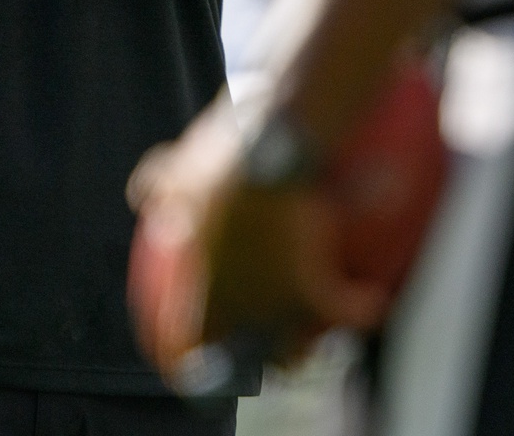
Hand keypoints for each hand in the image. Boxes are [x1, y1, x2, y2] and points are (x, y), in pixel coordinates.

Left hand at [126, 98, 387, 383]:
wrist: (272, 154)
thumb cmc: (222, 160)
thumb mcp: (180, 169)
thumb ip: (157, 186)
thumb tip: (141, 195)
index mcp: (201, 287)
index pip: (190, 343)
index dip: (190, 353)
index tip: (196, 352)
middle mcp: (238, 309)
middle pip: (244, 357)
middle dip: (249, 359)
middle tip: (257, 350)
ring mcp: (277, 306)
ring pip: (292, 352)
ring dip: (298, 351)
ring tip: (304, 348)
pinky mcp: (316, 291)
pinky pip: (348, 310)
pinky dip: (362, 308)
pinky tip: (372, 305)